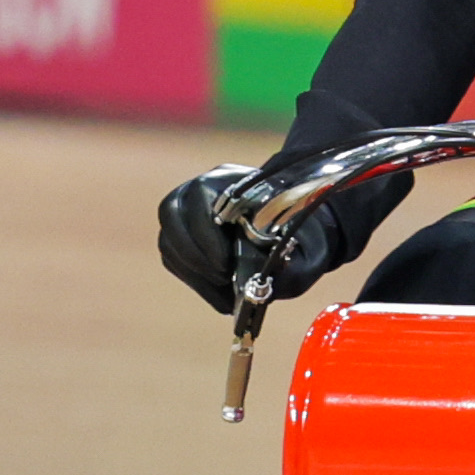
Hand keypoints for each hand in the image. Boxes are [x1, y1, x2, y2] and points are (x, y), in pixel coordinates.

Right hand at [155, 164, 343, 313]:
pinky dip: (194, 279)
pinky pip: (173, 257)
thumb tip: (256, 285)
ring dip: (192, 269)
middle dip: (193, 251)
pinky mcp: (184, 236)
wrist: (302, 236)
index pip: (199, 193)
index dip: (206, 230)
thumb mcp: (306, 251)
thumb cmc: (303, 239)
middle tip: (222, 276)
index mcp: (234, 181)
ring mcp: (189, 212)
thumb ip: (287, 266)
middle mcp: (204, 191)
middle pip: (171, 213)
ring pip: (168, 238)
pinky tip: (219, 293)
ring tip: (223, 286)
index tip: (226, 263)